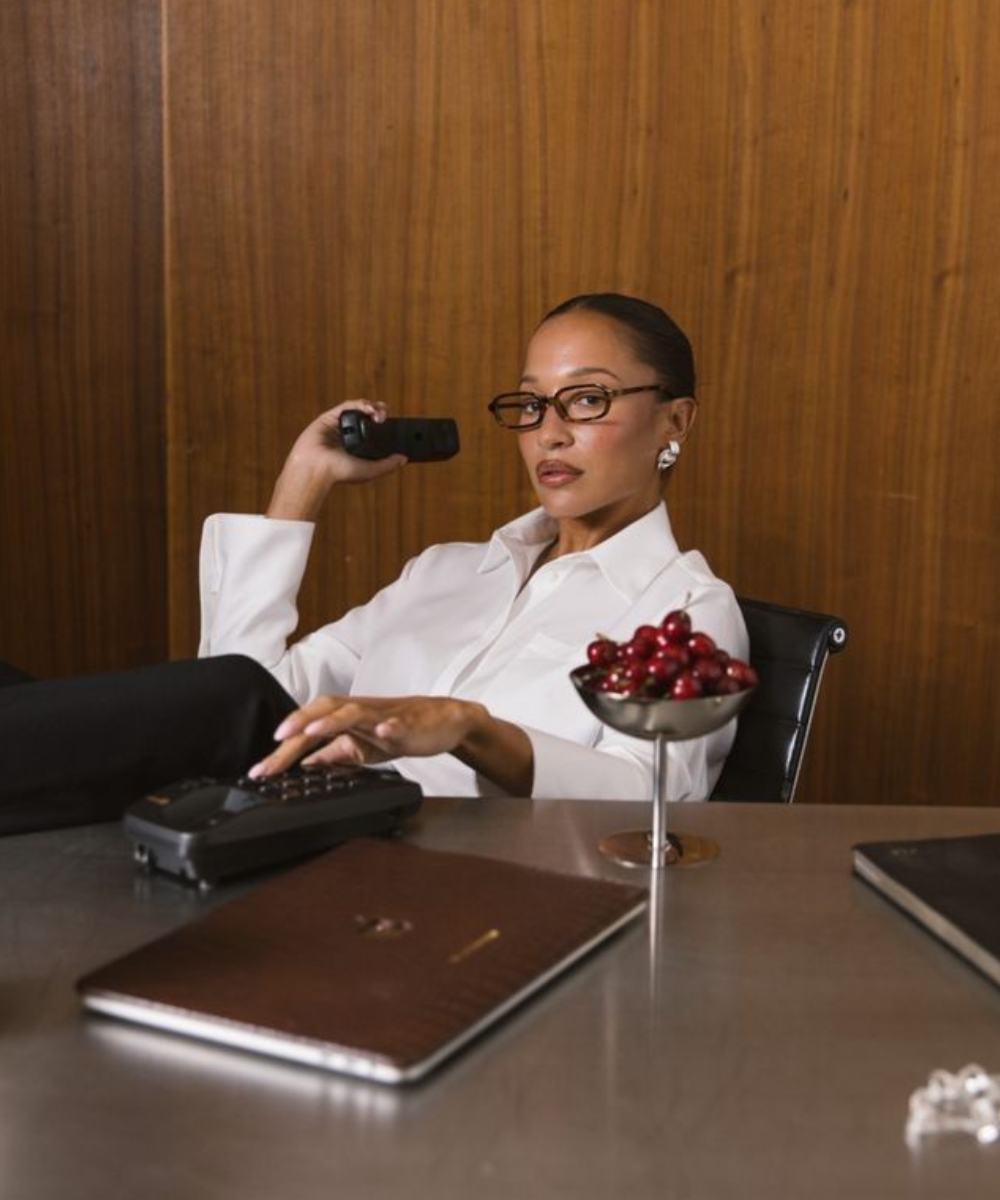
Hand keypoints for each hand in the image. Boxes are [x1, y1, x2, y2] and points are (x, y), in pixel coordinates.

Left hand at [248, 694, 482, 778]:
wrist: (443, 721)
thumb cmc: (401, 730)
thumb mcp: (361, 747)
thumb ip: (333, 754)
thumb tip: (306, 765)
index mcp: (346, 718)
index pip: (309, 729)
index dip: (284, 748)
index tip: (262, 769)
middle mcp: (360, 711)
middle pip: (324, 709)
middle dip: (298, 724)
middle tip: (276, 740)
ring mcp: (384, 715)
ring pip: (353, 711)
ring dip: (330, 720)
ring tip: (310, 732)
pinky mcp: (408, 723)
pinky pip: (396, 723)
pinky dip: (388, 727)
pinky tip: (380, 732)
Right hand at [267, 400, 406, 519]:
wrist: (316, 468)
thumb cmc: (339, 472)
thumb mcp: (370, 471)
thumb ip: (388, 465)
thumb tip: (404, 459)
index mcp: (357, 446)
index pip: (375, 431)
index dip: (386, 425)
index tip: (395, 425)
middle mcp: (348, 434)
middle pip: (368, 416)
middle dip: (380, 412)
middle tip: (385, 417)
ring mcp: (339, 424)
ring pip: (358, 408)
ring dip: (372, 407)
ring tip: (379, 415)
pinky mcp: (330, 416)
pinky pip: (347, 405)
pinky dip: (360, 404)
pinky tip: (369, 409)